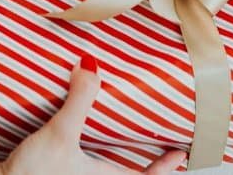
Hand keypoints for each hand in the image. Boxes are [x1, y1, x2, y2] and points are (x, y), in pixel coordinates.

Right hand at [0, 57, 186, 174]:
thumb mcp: (60, 134)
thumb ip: (78, 100)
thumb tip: (90, 67)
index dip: (165, 166)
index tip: (180, 153)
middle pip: (125, 173)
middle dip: (138, 158)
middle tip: (151, 139)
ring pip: (101, 169)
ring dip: (111, 154)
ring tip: (114, 131)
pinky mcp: (53, 174)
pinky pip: (77, 164)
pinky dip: (83, 151)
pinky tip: (73, 132)